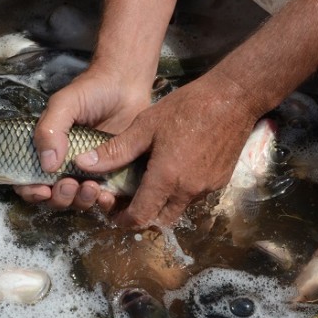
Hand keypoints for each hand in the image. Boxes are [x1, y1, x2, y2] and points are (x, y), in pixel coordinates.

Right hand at [13, 64, 150, 209]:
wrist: (127, 84)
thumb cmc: (91, 91)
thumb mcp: (64, 104)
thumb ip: (50, 130)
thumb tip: (47, 165)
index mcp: (48, 151)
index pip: (30, 180)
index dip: (32, 191)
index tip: (42, 189)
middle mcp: (67, 166)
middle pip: (54, 197)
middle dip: (59, 197)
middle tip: (69, 184)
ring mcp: (91, 173)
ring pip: (78, 201)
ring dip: (81, 201)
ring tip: (91, 187)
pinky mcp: (113, 176)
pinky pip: (105, 199)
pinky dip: (103, 202)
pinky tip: (106, 194)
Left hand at [74, 70, 261, 226]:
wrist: (234, 97)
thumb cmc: (187, 107)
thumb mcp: (145, 126)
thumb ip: (115, 151)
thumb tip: (83, 164)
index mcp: (166, 178)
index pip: (140, 216)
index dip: (123, 220)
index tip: (113, 213)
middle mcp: (188, 190)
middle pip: (160, 220)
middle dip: (142, 216)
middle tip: (128, 201)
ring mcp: (207, 188)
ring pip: (178, 209)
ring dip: (161, 204)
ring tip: (148, 183)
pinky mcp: (219, 182)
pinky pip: (194, 197)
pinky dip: (179, 192)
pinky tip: (173, 171)